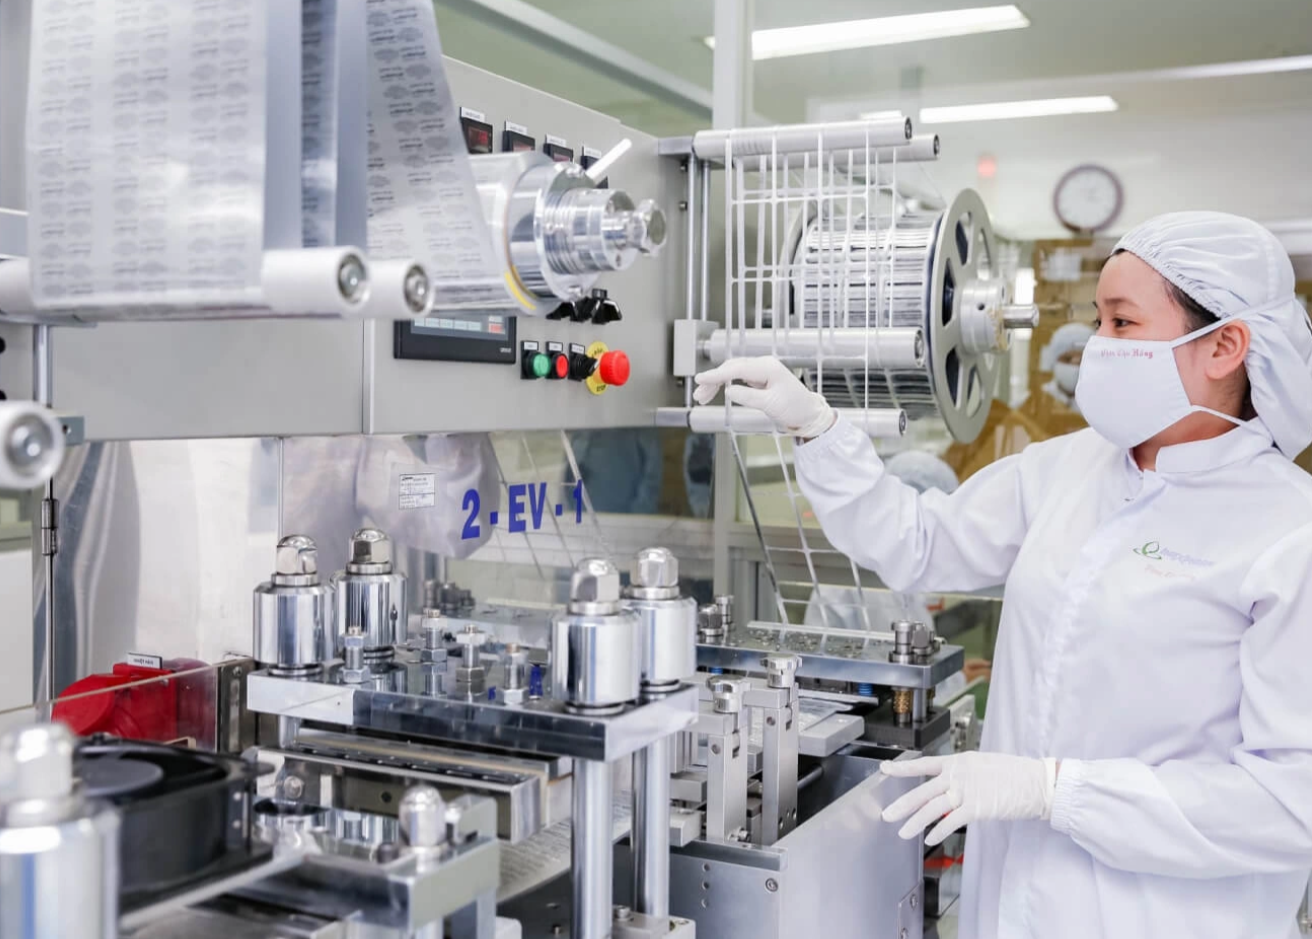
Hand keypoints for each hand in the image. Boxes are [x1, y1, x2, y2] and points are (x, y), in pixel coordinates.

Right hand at [693, 356, 834, 438]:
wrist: (808, 413)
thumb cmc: (795, 408)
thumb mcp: (771, 405)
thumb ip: (749, 397)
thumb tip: (729, 391)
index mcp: (767, 368)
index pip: (736, 368)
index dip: (717, 374)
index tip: (701, 380)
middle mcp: (763, 365)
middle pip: (731, 368)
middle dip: (713, 380)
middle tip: (699, 395)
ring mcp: (761, 370)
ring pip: (732, 372)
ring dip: (716, 383)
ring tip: (702, 397)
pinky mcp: (759, 378)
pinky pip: (737, 378)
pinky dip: (725, 385)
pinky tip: (716, 392)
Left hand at [880, 752, 1055, 846]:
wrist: (1036, 782)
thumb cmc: (1013, 774)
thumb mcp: (982, 765)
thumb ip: (962, 774)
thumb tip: (949, 784)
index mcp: (958, 761)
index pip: (924, 764)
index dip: (903, 768)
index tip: (884, 769)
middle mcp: (958, 774)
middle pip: (922, 791)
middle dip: (902, 804)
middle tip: (887, 814)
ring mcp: (966, 790)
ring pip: (932, 808)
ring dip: (915, 822)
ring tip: (902, 832)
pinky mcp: (977, 807)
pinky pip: (951, 821)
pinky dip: (938, 831)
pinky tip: (929, 838)